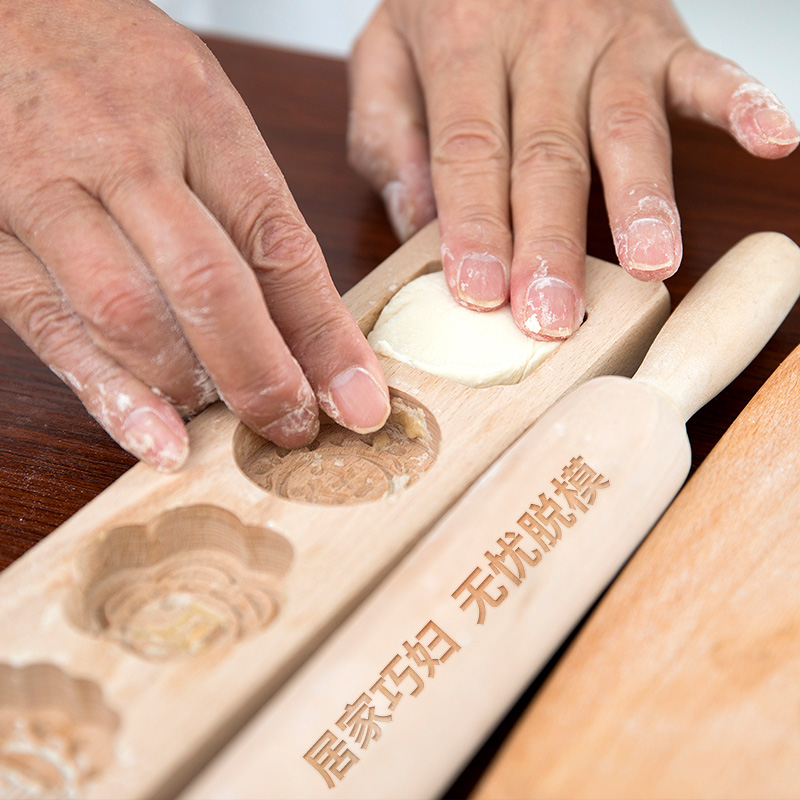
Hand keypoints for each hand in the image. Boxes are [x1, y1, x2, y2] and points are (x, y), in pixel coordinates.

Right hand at [0, 0, 389, 470]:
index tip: (359, 399)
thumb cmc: (110, 62)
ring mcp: (48, 191)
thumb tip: (298, 320)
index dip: (325, 335)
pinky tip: (152, 436)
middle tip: (296, 428)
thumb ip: (244, 205)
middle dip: (263, 375)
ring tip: (233, 430)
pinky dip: (107, 390)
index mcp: (197, 114)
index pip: (278, 243)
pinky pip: (48, 323)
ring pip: (128, 312)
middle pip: (209, 285)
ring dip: (190, 388)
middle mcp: (125, 153)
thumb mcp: (199, 105)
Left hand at [348, 0, 798, 338]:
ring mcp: (607, 38)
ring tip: (648, 265)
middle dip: (550, 242)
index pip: (468, 150)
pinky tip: (773, 138)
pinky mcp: (660, 36)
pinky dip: (742, 103)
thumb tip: (415, 220)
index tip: (480, 292)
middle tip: (553, 313)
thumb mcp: (386, 53)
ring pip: (626, 127)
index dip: (474, 225)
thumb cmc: (445, 3)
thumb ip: (386, 133)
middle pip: (546, 156)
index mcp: (461, 44)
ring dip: (640, 199)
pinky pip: (706, 70)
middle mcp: (539, 41)